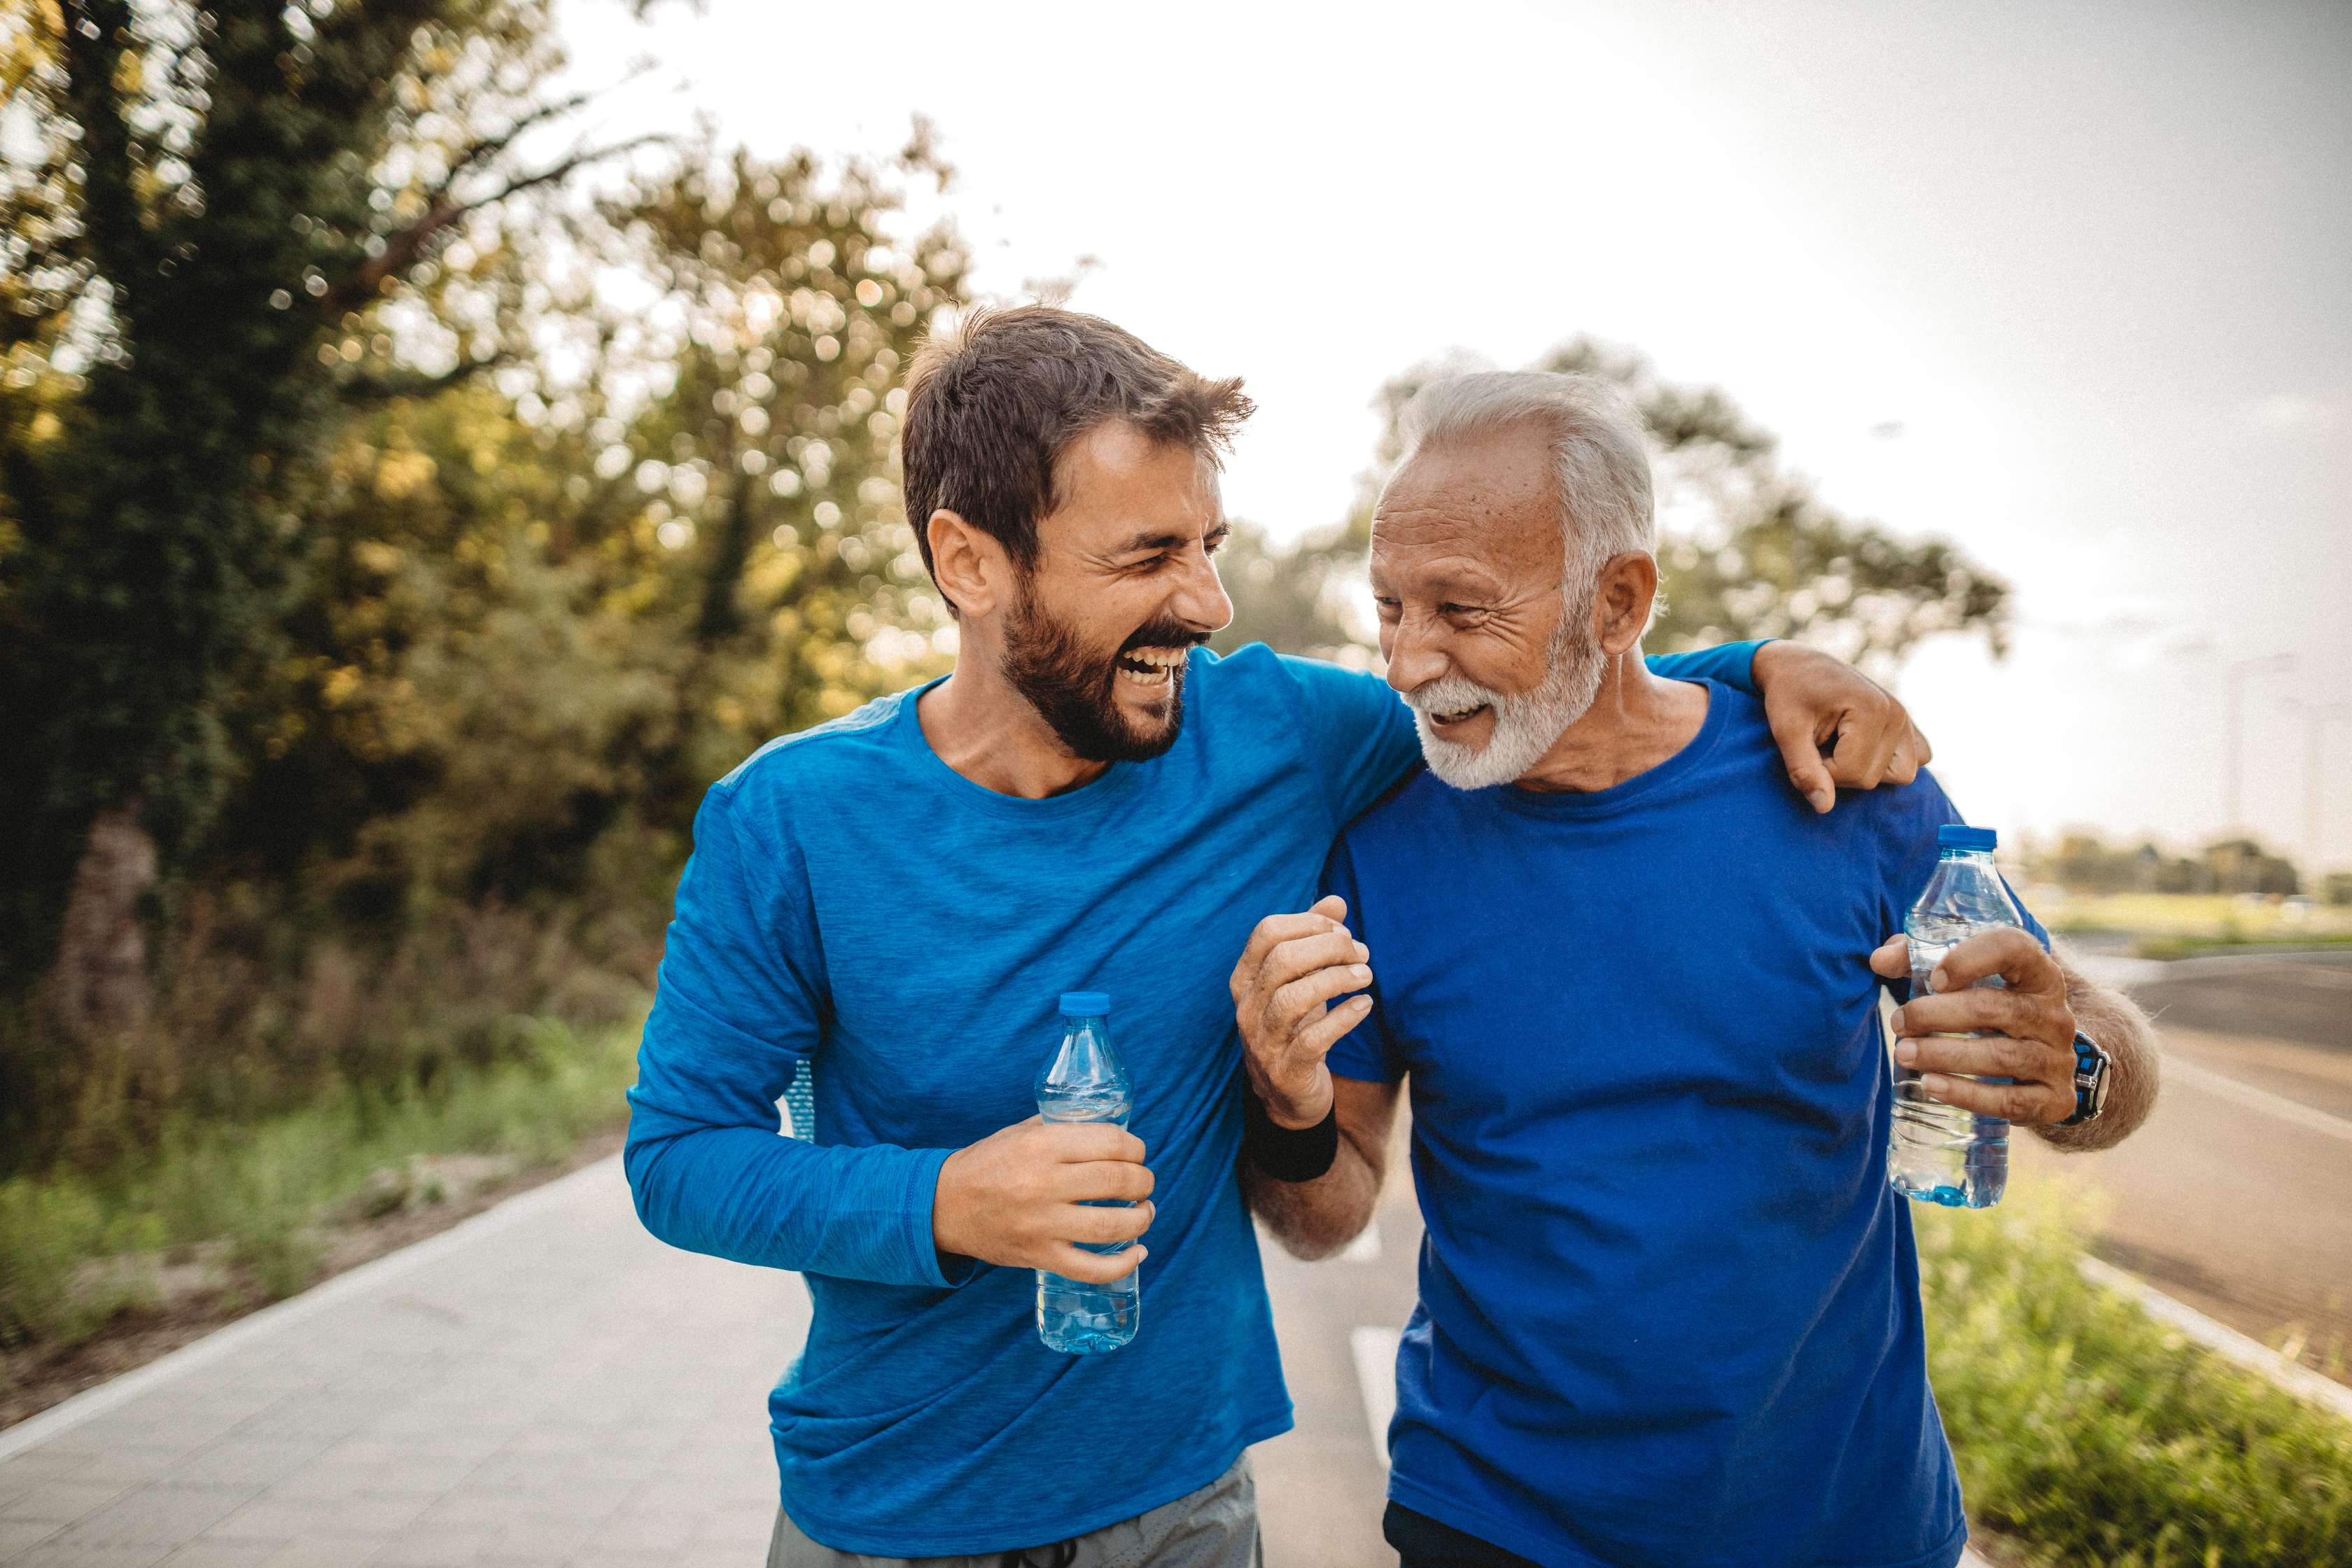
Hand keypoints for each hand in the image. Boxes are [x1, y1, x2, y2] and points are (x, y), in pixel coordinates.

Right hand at [932, 1116, 1153, 1280]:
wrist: (944, 1206)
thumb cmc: (988, 1164)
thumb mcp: (1022, 1132)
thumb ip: (1064, 1127)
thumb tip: (1111, 1129)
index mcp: (1041, 1146)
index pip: (1110, 1143)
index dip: (1136, 1148)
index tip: (1138, 1154)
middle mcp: (1043, 1184)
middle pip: (1118, 1182)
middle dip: (1143, 1181)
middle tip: (1143, 1182)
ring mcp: (1042, 1225)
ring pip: (1112, 1226)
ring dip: (1142, 1218)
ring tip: (1145, 1211)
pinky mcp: (1040, 1256)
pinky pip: (1091, 1269)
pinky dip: (1122, 1264)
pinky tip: (1138, 1253)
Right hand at [1229, 894, 1373, 1129]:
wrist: (1288, 1095)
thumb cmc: (1296, 1025)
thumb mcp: (1301, 980)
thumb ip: (1314, 939)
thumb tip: (1337, 900)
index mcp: (1245, 978)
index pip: (1267, 932)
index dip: (1309, 923)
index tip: (1342, 931)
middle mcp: (1247, 1007)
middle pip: (1282, 960)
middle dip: (1329, 948)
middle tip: (1361, 953)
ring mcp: (1263, 1041)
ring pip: (1293, 999)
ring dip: (1337, 980)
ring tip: (1365, 976)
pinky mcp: (1287, 1070)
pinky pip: (1313, 1040)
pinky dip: (1343, 1017)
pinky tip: (1365, 1005)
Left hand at [1753, 642, 1930, 813]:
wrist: (1798, 667)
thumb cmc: (1789, 695)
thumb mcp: (1786, 731)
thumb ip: (1804, 770)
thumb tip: (1824, 808)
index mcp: (1873, 709)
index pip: (1852, 773)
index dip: (1821, 770)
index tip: (1807, 745)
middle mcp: (1898, 714)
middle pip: (1873, 778)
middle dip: (1839, 771)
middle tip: (1820, 742)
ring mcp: (1907, 720)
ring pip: (1900, 776)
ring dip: (1864, 769)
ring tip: (1840, 744)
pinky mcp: (1909, 726)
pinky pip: (1916, 759)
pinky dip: (1889, 761)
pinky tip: (1862, 745)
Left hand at [1871, 930, 2080, 1123]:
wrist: (2042, 1064)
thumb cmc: (1992, 1008)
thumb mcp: (1966, 977)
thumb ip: (1921, 959)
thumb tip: (1879, 960)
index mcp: (2038, 974)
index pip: (2015, 949)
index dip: (1971, 959)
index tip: (1934, 977)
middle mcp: (2055, 1014)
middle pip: (1994, 1008)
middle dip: (1936, 1015)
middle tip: (1898, 1023)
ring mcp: (2059, 1059)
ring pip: (2001, 1056)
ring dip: (1944, 1055)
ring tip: (1903, 1053)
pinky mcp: (2055, 1100)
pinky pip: (2011, 1101)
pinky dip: (1967, 1095)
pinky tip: (1931, 1086)